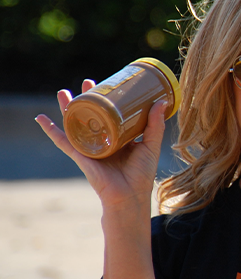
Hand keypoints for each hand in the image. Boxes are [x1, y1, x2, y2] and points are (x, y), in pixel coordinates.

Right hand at [35, 79, 166, 209]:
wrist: (129, 196)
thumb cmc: (141, 174)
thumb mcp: (151, 145)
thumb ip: (156, 125)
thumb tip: (162, 101)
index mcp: (119, 138)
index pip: (111, 115)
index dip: (109, 101)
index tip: (109, 85)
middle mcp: (103, 141)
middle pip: (92, 116)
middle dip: (87, 99)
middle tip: (88, 82)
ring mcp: (90, 148)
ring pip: (75, 124)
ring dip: (67, 109)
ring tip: (62, 92)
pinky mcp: (80, 156)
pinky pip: (63, 141)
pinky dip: (51, 130)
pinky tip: (40, 118)